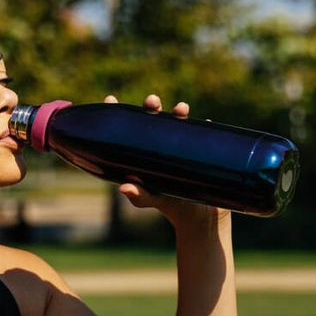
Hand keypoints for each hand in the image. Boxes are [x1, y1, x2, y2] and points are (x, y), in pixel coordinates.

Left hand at [103, 93, 223, 230]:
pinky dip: (203, 126)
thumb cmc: (171, 206)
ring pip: (178, 122)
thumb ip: (140, 195)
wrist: (202, 216)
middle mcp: (161, 144)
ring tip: (181, 109)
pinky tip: (205, 121)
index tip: (110, 99)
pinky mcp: (200, 149)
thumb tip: (124, 188)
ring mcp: (181, 145)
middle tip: (152, 101)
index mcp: (143, 153)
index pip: (128, 129)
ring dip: (179, 111)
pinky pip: (201, 133)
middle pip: (153, 119)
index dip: (118, 113)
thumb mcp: (154, 199)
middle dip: (151, 106)